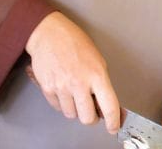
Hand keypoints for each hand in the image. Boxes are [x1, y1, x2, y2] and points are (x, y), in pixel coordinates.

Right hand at [24, 11, 120, 131]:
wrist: (49, 34)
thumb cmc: (74, 42)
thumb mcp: (97, 58)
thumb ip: (100, 81)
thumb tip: (102, 102)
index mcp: (96, 74)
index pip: (109, 106)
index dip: (113, 121)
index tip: (113, 127)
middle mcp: (79, 83)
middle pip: (87, 118)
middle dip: (90, 117)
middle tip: (91, 111)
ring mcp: (62, 87)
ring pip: (71, 114)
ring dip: (75, 109)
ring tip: (75, 94)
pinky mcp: (48, 89)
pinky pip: (57, 107)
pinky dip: (62, 103)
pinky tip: (64, 90)